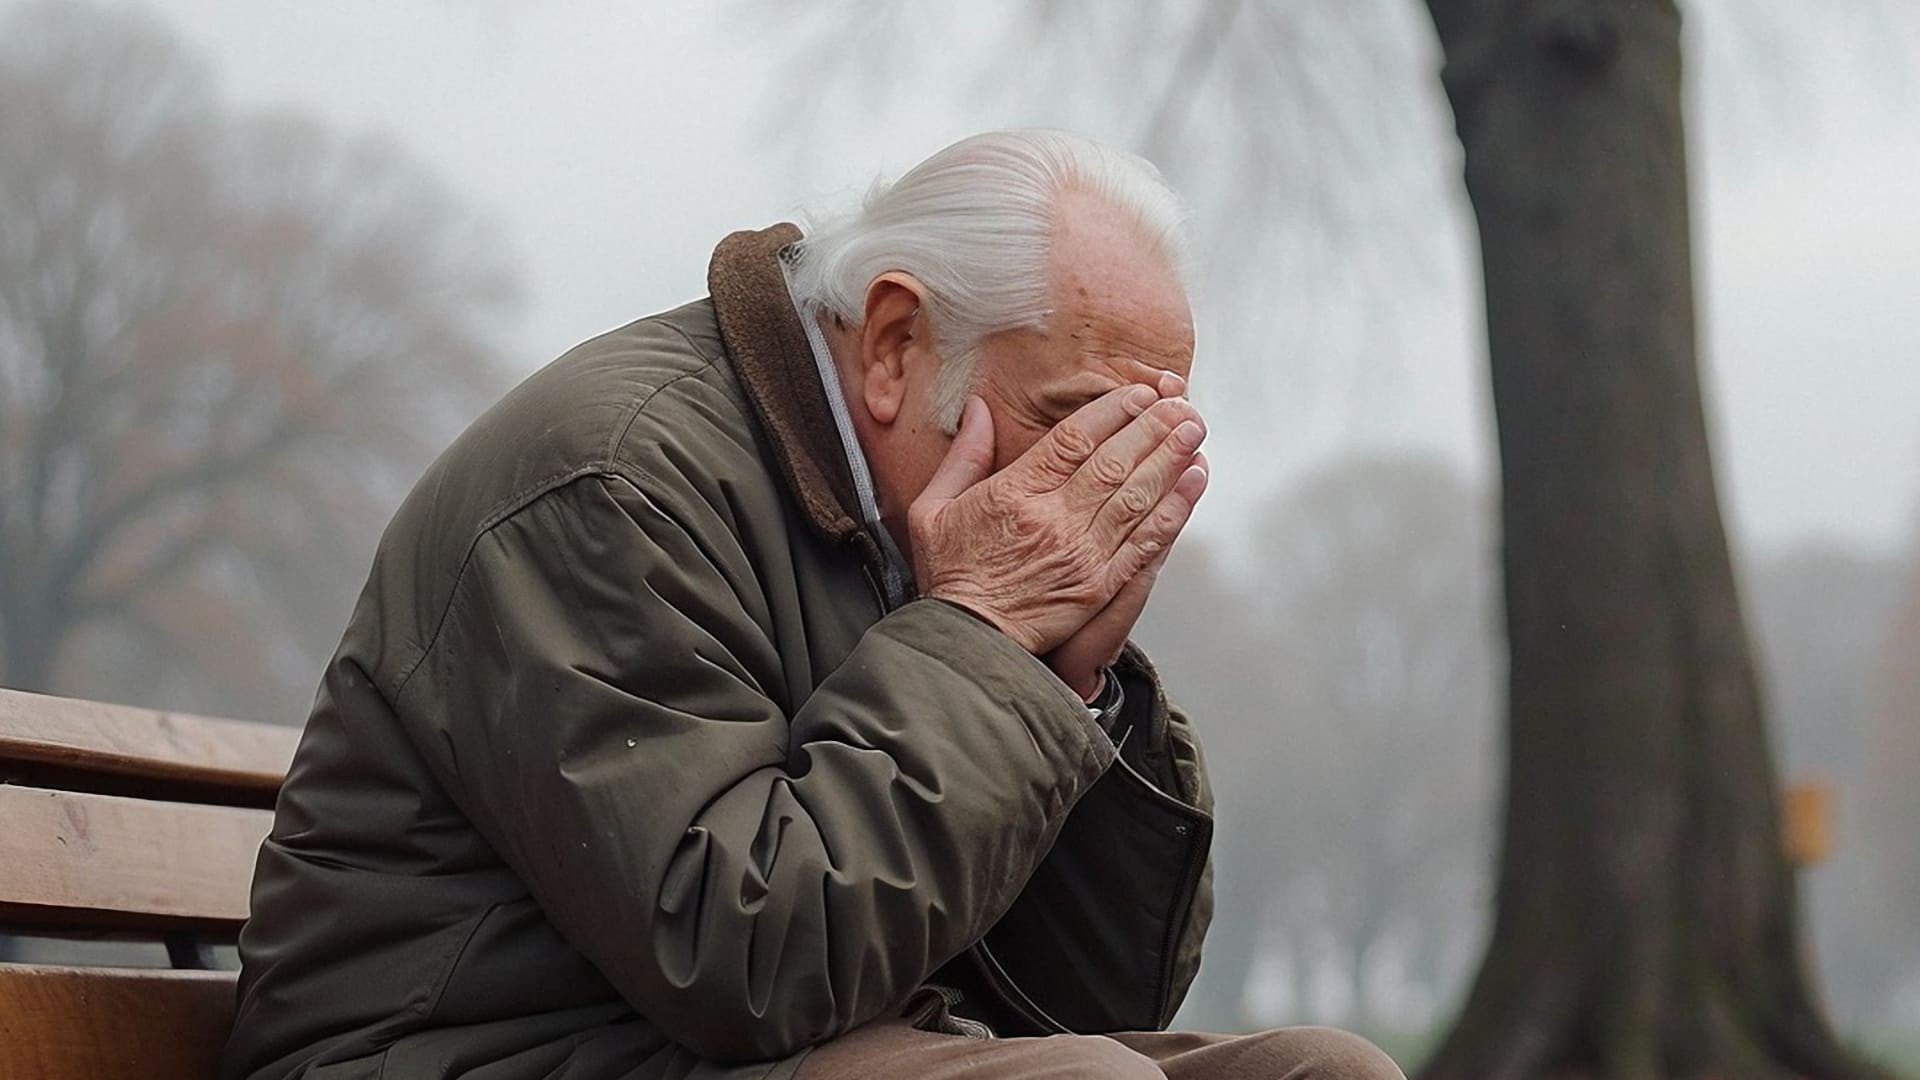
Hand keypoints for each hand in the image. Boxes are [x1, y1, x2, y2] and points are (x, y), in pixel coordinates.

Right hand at [909, 382, 1206, 657]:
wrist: (968, 640)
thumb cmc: (951, 576)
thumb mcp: (934, 508)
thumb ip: (964, 455)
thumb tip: (979, 408)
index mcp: (1014, 494)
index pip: (1074, 440)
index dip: (1112, 411)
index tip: (1137, 393)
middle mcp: (1053, 519)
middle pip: (1114, 462)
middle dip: (1153, 427)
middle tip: (1180, 403)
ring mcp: (1082, 553)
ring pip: (1136, 496)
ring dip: (1170, 459)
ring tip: (1193, 430)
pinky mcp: (1100, 584)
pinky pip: (1145, 540)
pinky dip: (1174, 508)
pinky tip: (1193, 482)